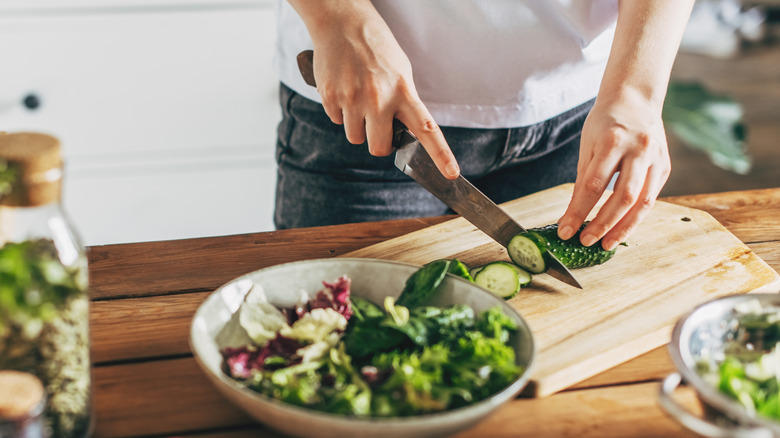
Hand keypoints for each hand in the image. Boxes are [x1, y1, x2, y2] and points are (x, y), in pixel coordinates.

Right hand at [300, 1, 459, 178]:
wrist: (342, 22)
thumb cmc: (375, 47)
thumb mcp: (400, 71)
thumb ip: (404, 101)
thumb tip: (405, 131)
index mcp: (403, 91)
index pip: (427, 129)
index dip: (440, 155)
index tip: (451, 174)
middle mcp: (379, 98)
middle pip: (379, 148)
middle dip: (378, 141)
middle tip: (376, 122)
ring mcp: (352, 98)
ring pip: (355, 138)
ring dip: (357, 125)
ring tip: (357, 97)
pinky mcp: (330, 96)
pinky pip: (336, 121)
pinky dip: (340, 111)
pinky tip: (343, 88)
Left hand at [557, 88, 670, 250]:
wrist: (634, 98)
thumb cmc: (605, 122)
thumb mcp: (587, 146)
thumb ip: (583, 181)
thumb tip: (572, 216)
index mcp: (613, 141)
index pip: (594, 185)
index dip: (579, 212)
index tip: (566, 231)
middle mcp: (639, 150)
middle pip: (623, 197)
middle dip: (604, 224)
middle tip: (586, 242)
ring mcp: (656, 158)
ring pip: (643, 202)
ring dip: (624, 228)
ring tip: (607, 245)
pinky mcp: (664, 167)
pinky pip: (651, 197)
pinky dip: (636, 216)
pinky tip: (622, 228)